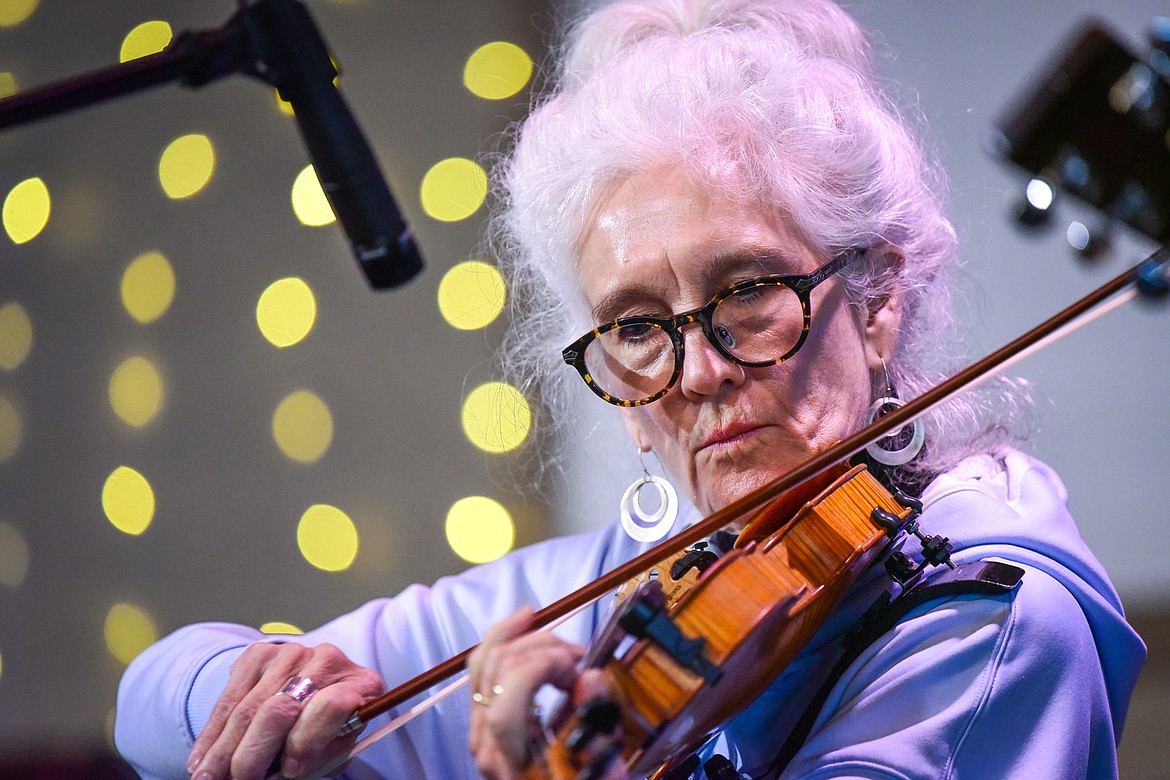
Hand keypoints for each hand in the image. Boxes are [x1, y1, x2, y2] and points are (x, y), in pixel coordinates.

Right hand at [187, 641, 383, 779]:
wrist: (314, 690)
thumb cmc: (328, 730)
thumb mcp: (335, 748)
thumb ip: (315, 756)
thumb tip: (282, 771)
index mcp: (360, 685)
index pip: (331, 707)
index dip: (306, 743)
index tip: (287, 771)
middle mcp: (328, 661)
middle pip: (280, 709)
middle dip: (251, 754)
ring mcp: (291, 653)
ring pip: (248, 707)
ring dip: (223, 749)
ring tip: (206, 778)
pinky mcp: (258, 654)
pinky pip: (228, 698)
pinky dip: (211, 734)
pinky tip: (201, 759)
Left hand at [467, 608, 625, 779]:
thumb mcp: (599, 773)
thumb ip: (597, 729)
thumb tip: (590, 678)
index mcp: (510, 759)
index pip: (509, 692)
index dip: (540, 664)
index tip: (577, 663)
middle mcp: (486, 743)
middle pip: (495, 667)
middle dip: (540, 646)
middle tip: (578, 656)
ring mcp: (480, 733)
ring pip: (483, 662)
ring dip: (523, 639)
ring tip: (560, 642)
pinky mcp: (485, 725)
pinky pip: (486, 673)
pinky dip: (508, 646)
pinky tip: (528, 632)